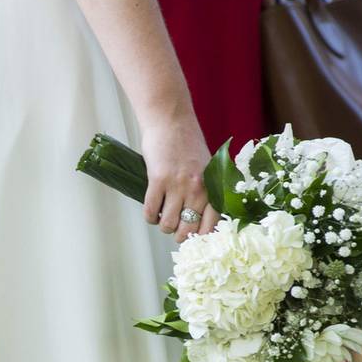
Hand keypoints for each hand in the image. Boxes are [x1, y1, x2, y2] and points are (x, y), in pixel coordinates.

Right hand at [140, 108, 220, 242]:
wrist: (171, 122)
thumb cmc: (189, 144)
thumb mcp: (208, 168)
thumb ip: (207, 191)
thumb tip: (199, 219)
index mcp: (212, 187)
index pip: (210, 225)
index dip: (200, 237)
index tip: (193, 239)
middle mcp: (197, 190)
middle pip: (188, 230)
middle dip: (179, 236)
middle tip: (174, 229)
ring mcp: (177, 186)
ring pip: (168, 224)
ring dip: (163, 226)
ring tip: (162, 218)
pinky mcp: (157, 180)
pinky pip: (151, 211)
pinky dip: (149, 217)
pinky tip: (151, 212)